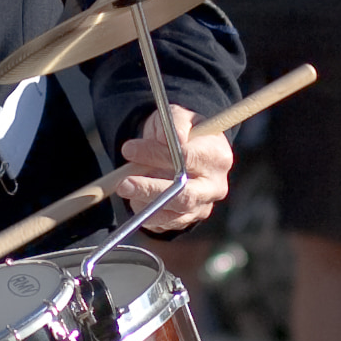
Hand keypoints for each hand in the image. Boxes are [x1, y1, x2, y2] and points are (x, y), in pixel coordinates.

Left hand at [116, 106, 233, 231]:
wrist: (188, 150)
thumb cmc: (182, 133)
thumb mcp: (178, 116)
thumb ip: (175, 123)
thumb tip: (169, 138)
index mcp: (218, 155)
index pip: (187, 158)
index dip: (157, 155)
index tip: (129, 149)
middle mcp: (215, 184)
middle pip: (184, 194)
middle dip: (150, 190)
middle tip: (123, 184)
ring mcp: (204, 204)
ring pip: (175, 213)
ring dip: (145, 204)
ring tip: (126, 189)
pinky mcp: (191, 218)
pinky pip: (168, 224)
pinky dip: (148, 216)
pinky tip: (137, 200)